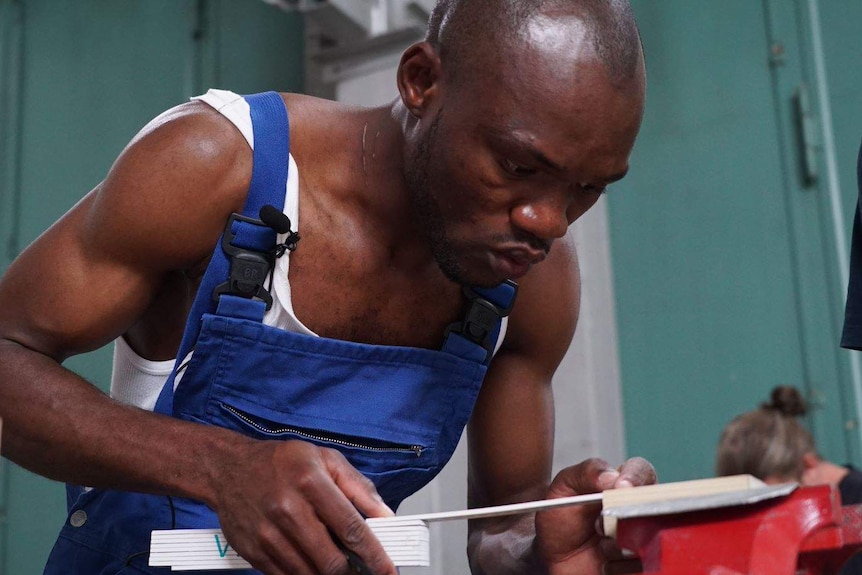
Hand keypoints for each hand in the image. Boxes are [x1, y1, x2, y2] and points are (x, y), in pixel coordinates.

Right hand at [212, 439, 397, 574]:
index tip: (387, 569)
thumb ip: (359, 487)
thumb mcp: (326, 459)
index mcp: (310, 481)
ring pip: (310, 574)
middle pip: (331, 560)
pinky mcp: (254, 551)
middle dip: (355, 573)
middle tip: (366, 573)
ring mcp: (268, 534)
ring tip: (343, 570)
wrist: (229, 468)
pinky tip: (317, 569)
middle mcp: (288, 509)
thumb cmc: (281, 462)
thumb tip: (384, 516)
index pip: (350, 527)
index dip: (374, 554)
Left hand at [534, 457, 656, 574]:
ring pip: (648, 535)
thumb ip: (586, 473)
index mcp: (622, 484)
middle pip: (652, 503)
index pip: (642, 470)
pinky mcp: (642, 563)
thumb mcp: (564, 488)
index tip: (621, 486)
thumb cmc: (561, 519)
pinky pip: (643, 563)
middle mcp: (638, 508)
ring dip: (619, 543)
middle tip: (599, 524)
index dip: (635, 476)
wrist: (555, 557)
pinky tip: (605, 563)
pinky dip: (620, 565)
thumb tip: (611, 476)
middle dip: (625, 513)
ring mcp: (643, 536)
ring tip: (599, 546)